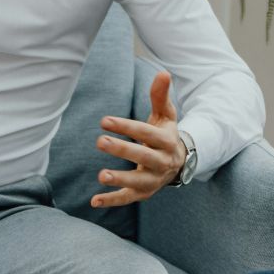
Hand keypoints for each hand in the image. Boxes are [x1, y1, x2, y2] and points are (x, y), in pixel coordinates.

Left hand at [93, 70, 186, 208]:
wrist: (179, 163)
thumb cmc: (165, 134)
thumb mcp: (166, 115)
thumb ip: (160, 96)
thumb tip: (163, 72)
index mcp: (166, 142)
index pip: (147, 133)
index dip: (127, 127)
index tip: (105, 121)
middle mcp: (162, 163)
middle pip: (143, 157)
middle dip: (122, 150)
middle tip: (100, 142)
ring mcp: (154, 180)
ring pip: (137, 182)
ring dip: (120, 179)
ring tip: (101, 175)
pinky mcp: (144, 193)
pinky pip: (128, 199)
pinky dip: (112, 201)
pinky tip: (94, 201)